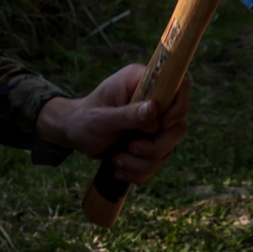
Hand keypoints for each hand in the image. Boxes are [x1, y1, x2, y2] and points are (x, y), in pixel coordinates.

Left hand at [36, 64, 189, 183]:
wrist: (74, 134)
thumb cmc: (83, 119)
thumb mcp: (101, 118)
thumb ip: (127, 114)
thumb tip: (154, 108)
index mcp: (141, 81)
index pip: (177, 86)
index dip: (178, 107)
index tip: (161, 125)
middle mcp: (153, 100)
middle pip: (178, 125)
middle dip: (156, 146)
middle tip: (130, 149)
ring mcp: (154, 122)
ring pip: (168, 147)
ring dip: (143, 162)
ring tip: (117, 160)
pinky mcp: (150, 140)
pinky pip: (158, 161)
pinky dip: (139, 170)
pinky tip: (119, 168)